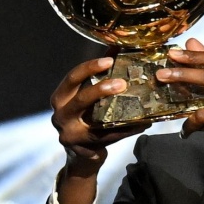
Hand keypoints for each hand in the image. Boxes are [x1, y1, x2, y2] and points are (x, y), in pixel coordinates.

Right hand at [50, 56, 148, 190]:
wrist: (80, 155)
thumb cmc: (86, 118)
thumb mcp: (87, 97)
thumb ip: (99, 74)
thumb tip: (118, 47)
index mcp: (61, 97)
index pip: (72, 78)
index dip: (89, 68)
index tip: (109, 61)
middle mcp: (60, 115)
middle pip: (80, 99)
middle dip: (102, 90)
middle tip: (123, 83)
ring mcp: (70, 134)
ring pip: (96, 123)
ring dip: (120, 114)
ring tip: (139, 106)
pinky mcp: (83, 150)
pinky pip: (109, 138)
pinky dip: (127, 131)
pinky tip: (143, 124)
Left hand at [156, 38, 203, 160]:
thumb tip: (190, 43)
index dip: (193, 55)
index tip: (173, 54)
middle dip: (182, 74)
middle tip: (161, 75)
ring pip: (203, 103)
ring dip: (183, 106)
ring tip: (169, 106)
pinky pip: (203, 123)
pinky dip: (190, 126)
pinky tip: (185, 131)